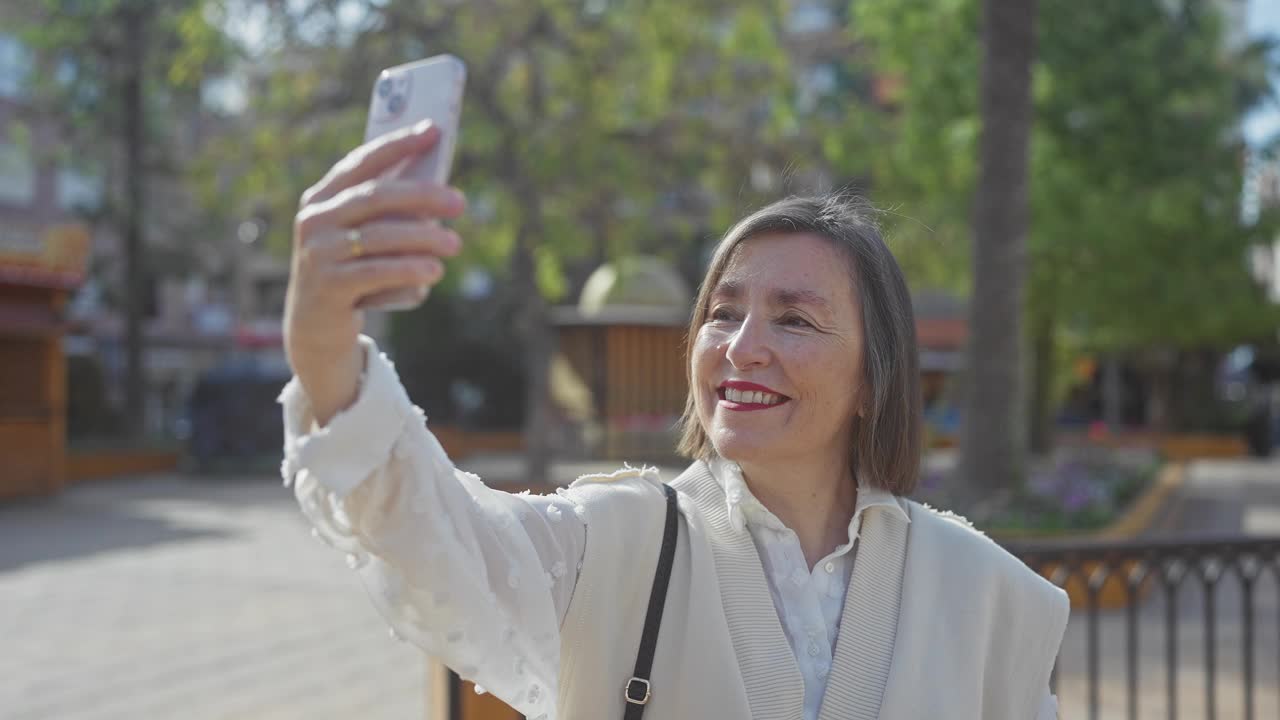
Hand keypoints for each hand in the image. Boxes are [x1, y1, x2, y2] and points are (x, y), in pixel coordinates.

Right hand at [283, 120, 465, 424]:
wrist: (316, 330)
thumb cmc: (352, 274)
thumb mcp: (365, 240)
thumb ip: (390, 215)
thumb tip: (440, 190)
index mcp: (321, 198)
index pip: (361, 162)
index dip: (397, 145)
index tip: (432, 130)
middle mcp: (314, 220)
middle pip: (375, 197)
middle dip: (422, 195)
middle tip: (459, 202)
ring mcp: (317, 253)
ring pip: (379, 236)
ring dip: (423, 238)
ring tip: (455, 243)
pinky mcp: (328, 286)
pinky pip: (377, 272)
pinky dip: (409, 270)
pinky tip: (434, 271)